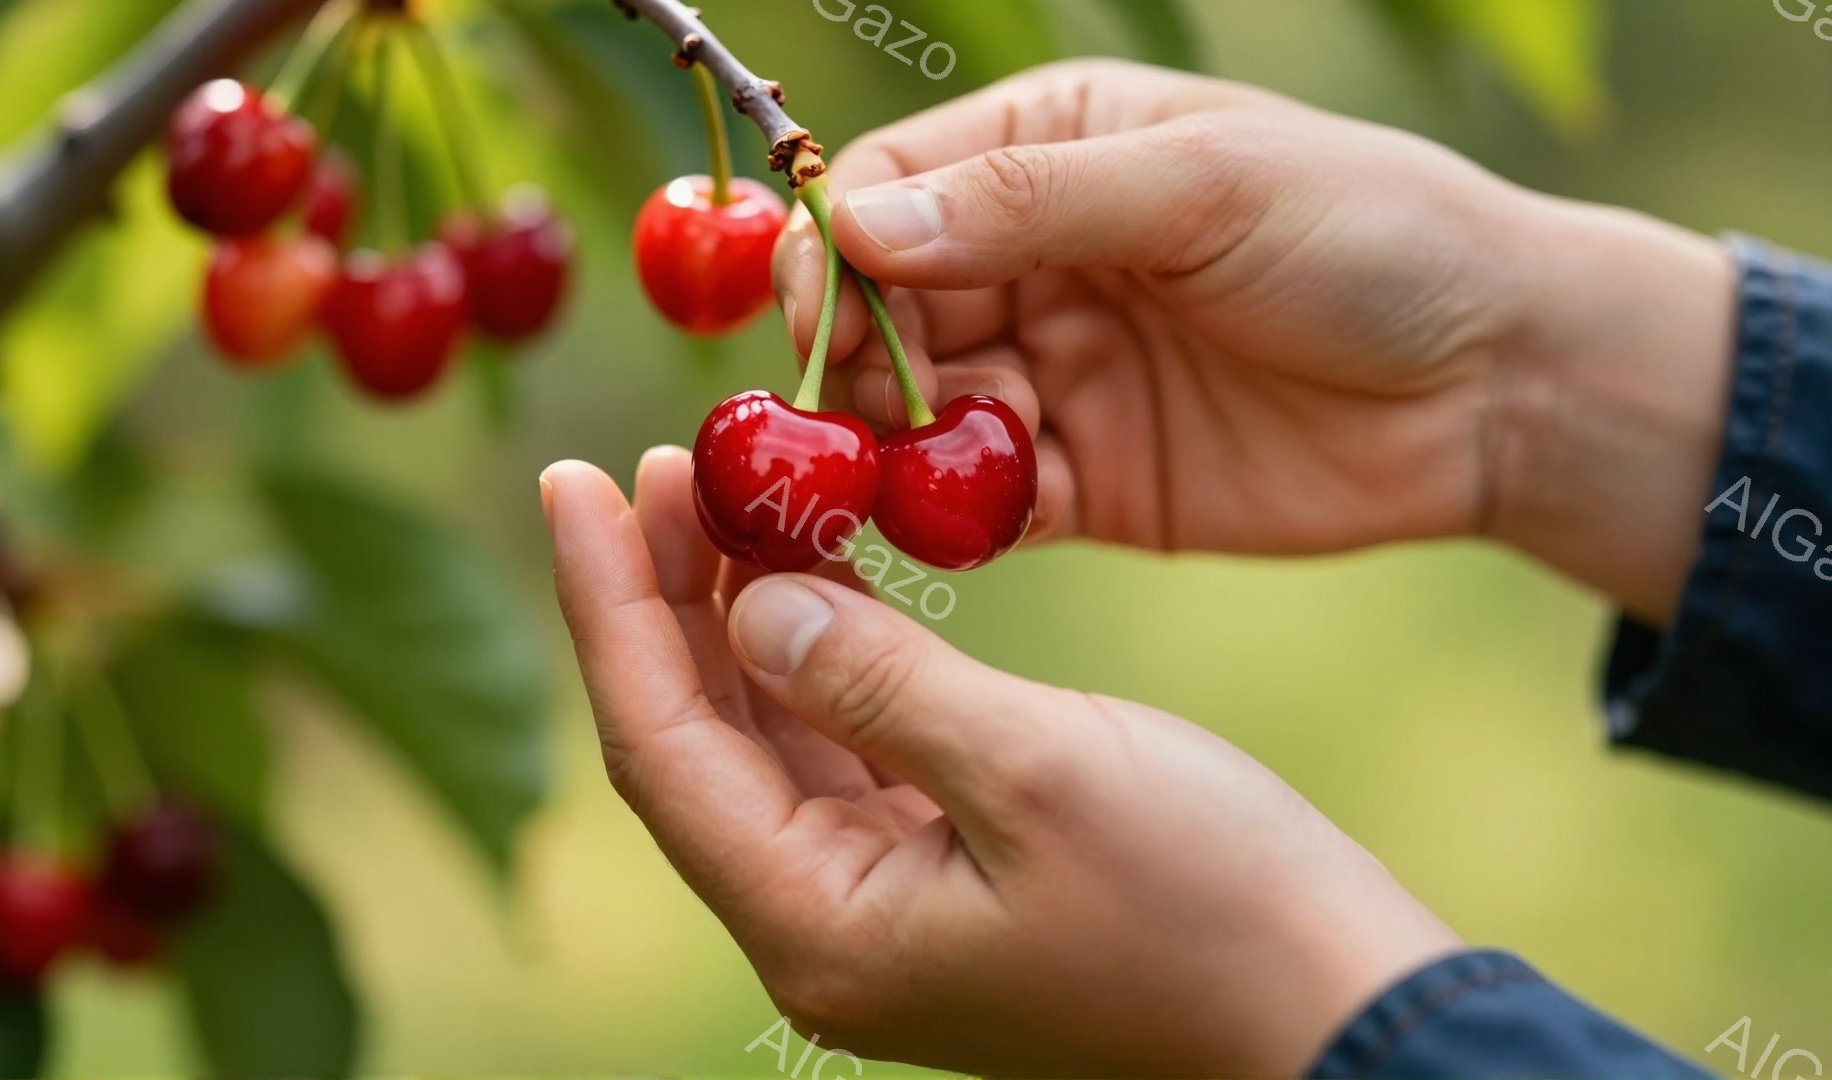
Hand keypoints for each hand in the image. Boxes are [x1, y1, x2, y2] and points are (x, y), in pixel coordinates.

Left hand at [539, 449, 1459, 1076]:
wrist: (1336, 1011)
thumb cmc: (1211, 904)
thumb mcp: (1037, 770)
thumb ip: (878, 680)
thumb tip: (753, 606)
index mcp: (820, 927)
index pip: (659, 747)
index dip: (608, 608)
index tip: (572, 478)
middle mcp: (826, 926)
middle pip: (697, 740)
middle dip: (665, 598)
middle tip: (664, 457)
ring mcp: (882, 904)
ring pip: (768, 738)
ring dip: (740, 616)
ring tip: (733, 486)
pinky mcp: (942, 873)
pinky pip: (843, 746)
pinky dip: (823, 652)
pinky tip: (821, 568)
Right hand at [775, 60, 1735, 623]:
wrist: (1499, 385)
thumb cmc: (1372, 239)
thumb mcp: (1208, 189)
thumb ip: (1032, 205)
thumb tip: (857, 227)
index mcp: (1051, 150)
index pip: (886, 192)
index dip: (830, 253)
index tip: (808, 321)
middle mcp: (1031, 259)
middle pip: (877, 310)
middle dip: (847, 365)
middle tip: (841, 424)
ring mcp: (1052, 374)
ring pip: (912, 414)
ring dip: (890, 448)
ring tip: (904, 479)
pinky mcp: (1080, 482)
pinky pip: (980, 503)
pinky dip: (955, 517)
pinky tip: (959, 526)